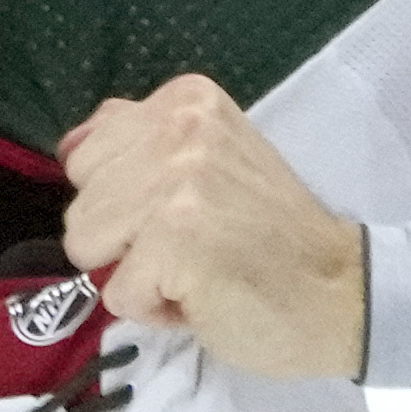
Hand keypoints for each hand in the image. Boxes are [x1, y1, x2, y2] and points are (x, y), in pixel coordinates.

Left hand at [59, 76, 366, 380]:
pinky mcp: (175, 242)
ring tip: (195, 267)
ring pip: (86, 245)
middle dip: (123, 239)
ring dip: (136, 274)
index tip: (185, 211)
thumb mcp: (210, 158)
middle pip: (80, 203)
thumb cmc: (270, 235)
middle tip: (192, 244)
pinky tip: (205, 295)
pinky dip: (155, 311)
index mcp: (187, 100)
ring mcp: (177, 183)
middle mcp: (180, 128)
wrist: (340, 293)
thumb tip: (70, 146)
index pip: (85, 153)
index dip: (124, 200)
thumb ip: (139, 141)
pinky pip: (117, 294)